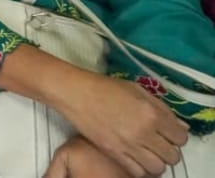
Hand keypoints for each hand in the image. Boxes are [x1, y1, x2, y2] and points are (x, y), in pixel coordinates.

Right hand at [55, 74, 186, 176]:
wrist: (75, 93)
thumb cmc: (106, 87)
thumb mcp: (137, 90)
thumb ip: (162, 108)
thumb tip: (181, 126)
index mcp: (151, 113)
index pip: (181, 137)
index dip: (177, 136)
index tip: (168, 133)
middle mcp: (144, 132)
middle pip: (172, 156)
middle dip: (169, 150)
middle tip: (158, 143)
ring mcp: (128, 145)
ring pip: (158, 167)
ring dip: (157, 161)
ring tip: (148, 153)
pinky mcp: (114, 153)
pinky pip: (138, 172)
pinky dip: (141, 168)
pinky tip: (136, 158)